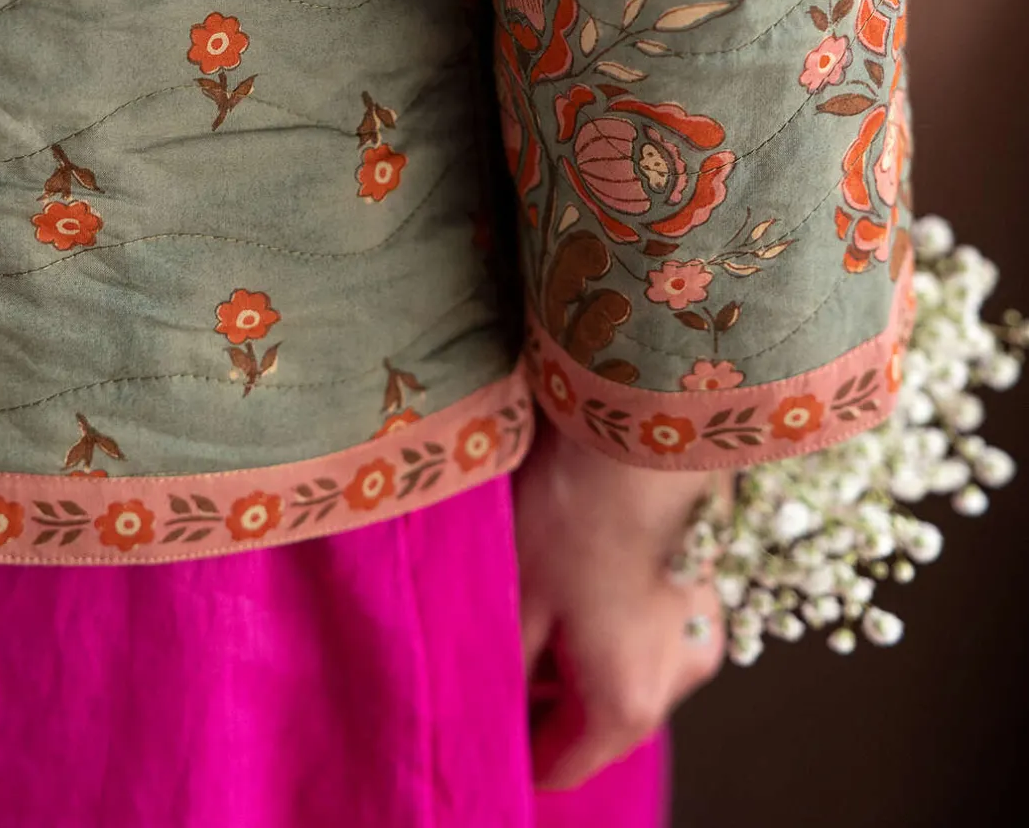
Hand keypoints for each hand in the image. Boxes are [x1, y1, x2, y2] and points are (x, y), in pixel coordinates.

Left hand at [513, 411, 726, 789]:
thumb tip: (494, 701)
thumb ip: (507, 669)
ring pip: (632, 671)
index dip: (516, 748)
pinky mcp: (711, 586)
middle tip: (502, 655)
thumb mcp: (519, 597)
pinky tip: (585, 575)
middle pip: (603, 723)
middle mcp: (679, 679)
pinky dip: (620, 623)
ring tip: (540, 605)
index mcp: (627, 700)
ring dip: (588, 659)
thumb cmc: (575, 511)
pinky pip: (657, 631)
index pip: (563, 765)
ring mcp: (704, 631)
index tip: (483, 718)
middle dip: (551, 700)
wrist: (645, 429)